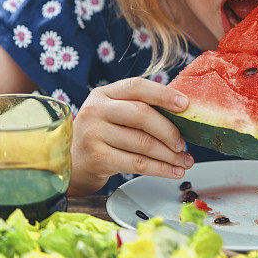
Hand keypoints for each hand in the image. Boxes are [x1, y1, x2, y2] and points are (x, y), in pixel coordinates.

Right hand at [69, 77, 191, 195]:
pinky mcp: (97, 158)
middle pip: (141, 115)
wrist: (72, 162)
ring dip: (169, 155)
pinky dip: (159, 169)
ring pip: (142, 143)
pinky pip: (136, 163)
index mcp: (104, 93)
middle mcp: (96, 109)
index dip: (164, 94)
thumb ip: (140, 108)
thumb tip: (183, 114)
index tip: (185, 104)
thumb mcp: (114, 113)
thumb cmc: (103, 135)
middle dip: (168, 130)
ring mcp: (94, 134)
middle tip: (183, 143)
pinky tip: (173, 171)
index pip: (137, 86)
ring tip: (184, 161)